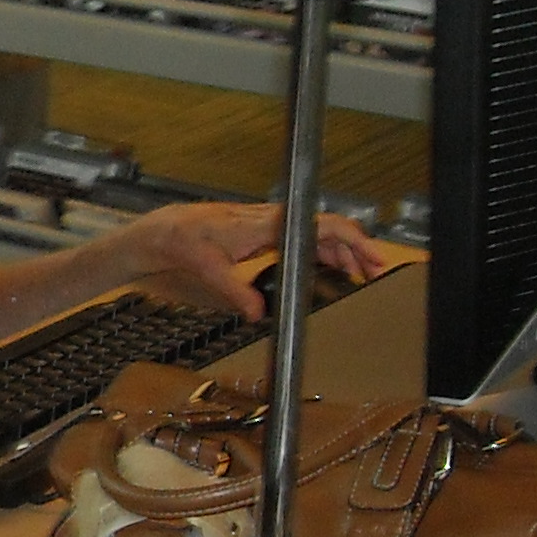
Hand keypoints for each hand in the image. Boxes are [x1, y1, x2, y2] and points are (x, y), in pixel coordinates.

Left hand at [106, 201, 385, 319]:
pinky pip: (300, 238)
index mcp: (263, 225)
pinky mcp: (261, 232)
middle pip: (324, 228)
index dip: (349, 239)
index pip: (318, 224)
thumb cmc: (181, 241)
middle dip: (354, 248)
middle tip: (375, 271)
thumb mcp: (206, 269)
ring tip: (360, 272)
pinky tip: (330, 266)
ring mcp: (267, 225)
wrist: (161, 231)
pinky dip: (319, 250)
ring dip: (340, 251)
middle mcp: (269, 220)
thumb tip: (259, 315)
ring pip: (314, 233)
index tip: (370, 256)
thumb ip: (235, 291)